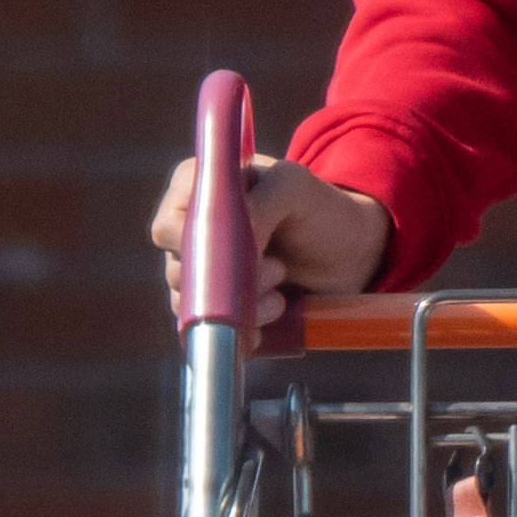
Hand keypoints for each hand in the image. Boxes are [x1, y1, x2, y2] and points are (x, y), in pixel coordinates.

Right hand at [147, 150, 390, 321]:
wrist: (347, 254)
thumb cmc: (320, 209)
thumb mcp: (295, 186)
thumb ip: (261, 199)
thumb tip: (231, 239)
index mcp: (198, 188)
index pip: (169, 226)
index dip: (202, 246)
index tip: (252, 250)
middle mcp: (190, 228)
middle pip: (178, 270)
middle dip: (229, 280)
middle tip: (278, 270)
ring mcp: (201, 269)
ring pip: (194, 303)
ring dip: (240, 307)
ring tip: (281, 296)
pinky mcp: (217, 304)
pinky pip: (210, 328)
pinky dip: (239, 330)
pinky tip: (270, 321)